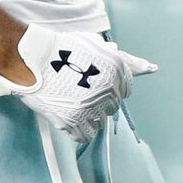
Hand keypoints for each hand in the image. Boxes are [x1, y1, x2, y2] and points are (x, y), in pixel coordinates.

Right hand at [0, 24, 154, 145]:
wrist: (31, 58)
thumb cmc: (62, 49)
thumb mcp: (97, 46)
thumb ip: (125, 59)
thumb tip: (151, 68)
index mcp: (116, 73)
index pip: (125, 91)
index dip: (110, 88)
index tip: (96, 84)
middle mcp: (107, 91)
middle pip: (112, 107)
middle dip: (100, 102)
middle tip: (81, 93)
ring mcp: (90, 107)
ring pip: (99, 123)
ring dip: (89, 117)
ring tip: (73, 105)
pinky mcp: (72, 121)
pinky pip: (84, 136)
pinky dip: (79, 133)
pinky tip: (71, 122)